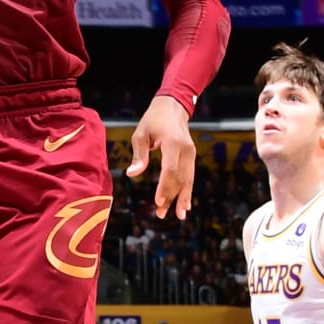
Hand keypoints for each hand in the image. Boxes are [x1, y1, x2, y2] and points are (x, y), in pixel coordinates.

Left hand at [126, 93, 195, 219]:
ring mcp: (191, 153)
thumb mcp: (140, 134)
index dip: (164, 187)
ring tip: (178, 216)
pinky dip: (188, 190)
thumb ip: (139, 155)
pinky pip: (190, 176)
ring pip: (188, 179)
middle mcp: (185, 149)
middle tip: (161, 213)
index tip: (158, 201)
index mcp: (172, 143)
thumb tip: (132, 174)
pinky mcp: (192, 156)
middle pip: (180, 178)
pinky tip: (186, 204)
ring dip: (182, 198)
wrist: (172, 107)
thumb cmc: (152, 121)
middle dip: (171, 197)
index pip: (170, 170)